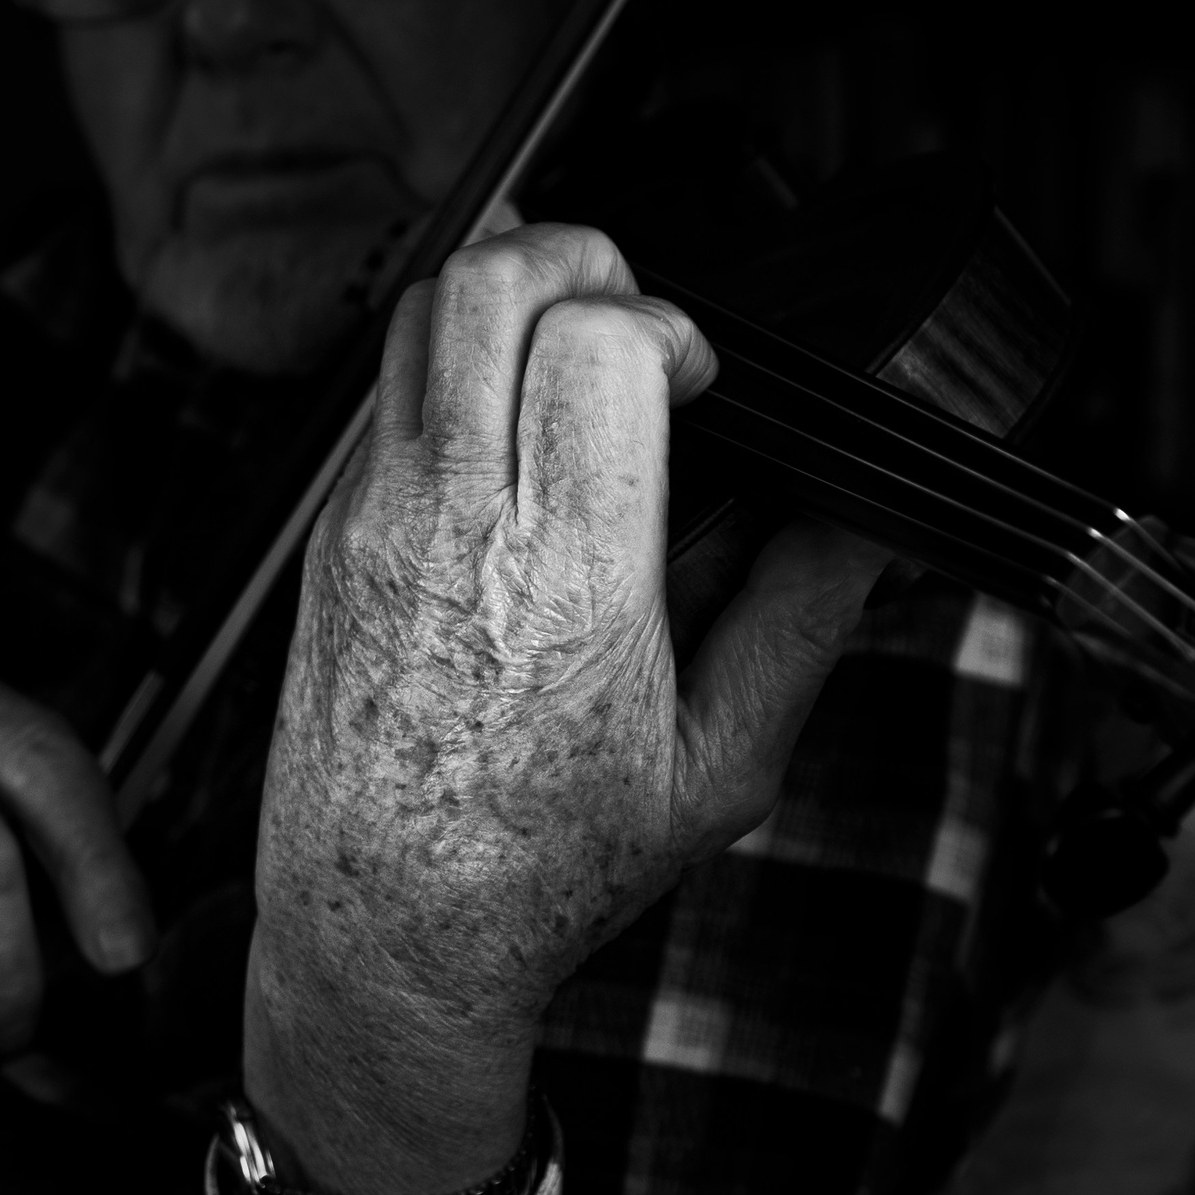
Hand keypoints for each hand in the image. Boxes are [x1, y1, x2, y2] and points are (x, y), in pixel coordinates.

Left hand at [247, 224, 890, 1194]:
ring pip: (421, 311)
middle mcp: (454, 522)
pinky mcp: (329, 538)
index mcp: (567, 572)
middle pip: (493, 279)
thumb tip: (865, 519)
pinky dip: (452, 372)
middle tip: (633, 316)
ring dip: (506, 294)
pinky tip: (506, 441)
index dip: (670, 323)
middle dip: (582, 259)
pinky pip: (385, 395)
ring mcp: (373, 520)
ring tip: (568, 350)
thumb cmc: (543, 869)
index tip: (704, 378)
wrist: (383, 935)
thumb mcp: (719, 765)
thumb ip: (802, 618)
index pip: (598, 340)